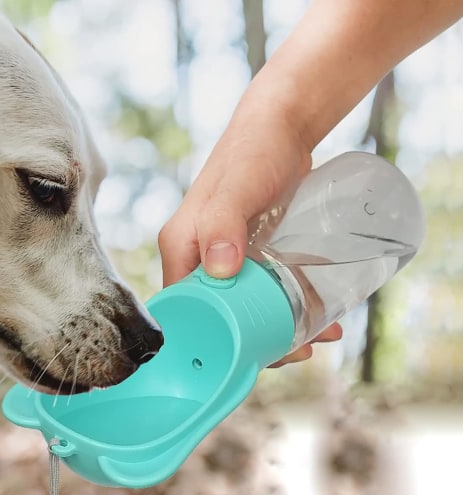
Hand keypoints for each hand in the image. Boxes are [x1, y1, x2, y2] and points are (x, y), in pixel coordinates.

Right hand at [158, 97, 341, 364]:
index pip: (184, 312)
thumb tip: (219, 270)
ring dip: (279, 330)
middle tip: (297, 352)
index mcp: (181, 250)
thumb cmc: (253, 152)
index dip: (211, 342)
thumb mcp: (237, 187)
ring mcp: (226, 260)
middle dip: (254, 342)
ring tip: (319, 337)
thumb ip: (223, 222)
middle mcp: (198, 260)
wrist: (281, 128)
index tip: (248, 359)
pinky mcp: (251, 255)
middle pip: (219, 318)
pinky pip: (265, 293)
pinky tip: (321, 315)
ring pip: (246, 310)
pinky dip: (290, 309)